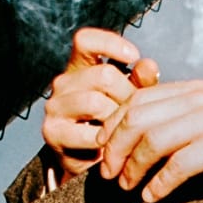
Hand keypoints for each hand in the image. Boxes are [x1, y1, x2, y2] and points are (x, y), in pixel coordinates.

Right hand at [42, 28, 159, 181]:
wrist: (92, 163)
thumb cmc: (114, 123)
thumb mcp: (130, 98)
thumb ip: (140, 80)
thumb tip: (150, 66)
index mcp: (80, 67)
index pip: (85, 40)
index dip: (110, 43)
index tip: (134, 55)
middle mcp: (63, 83)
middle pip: (103, 75)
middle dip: (128, 95)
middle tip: (137, 113)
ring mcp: (54, 107)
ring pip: (96, 103)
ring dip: (118, 120)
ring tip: (125, 132)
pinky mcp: (53, 133)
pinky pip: (89, 134)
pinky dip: (108, 143)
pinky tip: (114, 148)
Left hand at [96, 79, 202, 202]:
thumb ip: (180, 124)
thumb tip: (139, 143)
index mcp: (192, 90)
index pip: (137, 100)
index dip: (113, 126)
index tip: (102, 152)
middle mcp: (199, 97)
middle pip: (138, 117)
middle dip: (116, 148)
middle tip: (109, 175)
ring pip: (154, 139)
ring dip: (134, 167)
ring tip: (128, 189)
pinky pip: (181, 162)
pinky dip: (161, 182)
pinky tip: (152, 197)